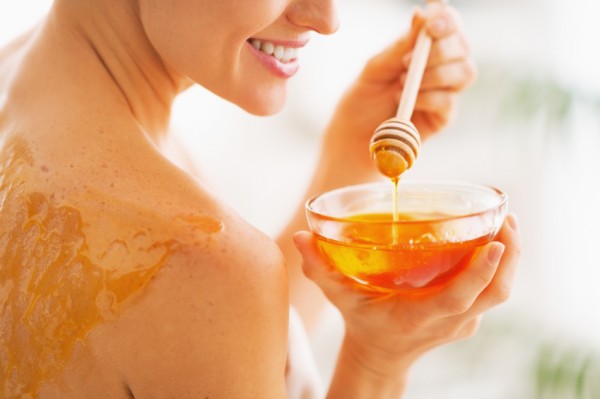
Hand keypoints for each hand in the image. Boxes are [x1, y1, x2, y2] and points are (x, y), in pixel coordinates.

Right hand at [293, 214, 519, 376]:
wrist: (381, 355)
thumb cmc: (361, 321)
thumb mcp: (339, 297)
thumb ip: (320, 268)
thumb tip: (301, 237)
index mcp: (419, 316)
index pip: (458, 297)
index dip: (480, 272)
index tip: (495, 243)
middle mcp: (448, 321)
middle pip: (494, 293)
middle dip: (510, 256)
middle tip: (508, 218)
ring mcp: (462, 322)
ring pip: (500, 292)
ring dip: (511, 258)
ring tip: (507, 221)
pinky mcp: (468, 317)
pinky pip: (491, 291)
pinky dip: (499, 265)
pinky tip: (493, 238)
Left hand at [319, 5, 475, 186]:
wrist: (352, 138)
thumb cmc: (362, 100)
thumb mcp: (375, 69)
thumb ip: (399, 46)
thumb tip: (420, 14)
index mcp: (424, 48)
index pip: (448, 25)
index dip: (447, 20)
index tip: (431, 26)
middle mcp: (440, 67)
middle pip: (462, 47)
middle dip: (440, 50)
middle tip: (408, 61)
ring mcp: (445, 92)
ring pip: (465, 72)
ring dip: (435, 74)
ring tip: (402, 83)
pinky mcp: (443, 117)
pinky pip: (449, 101)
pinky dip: (429, 97)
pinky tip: (408, 101)